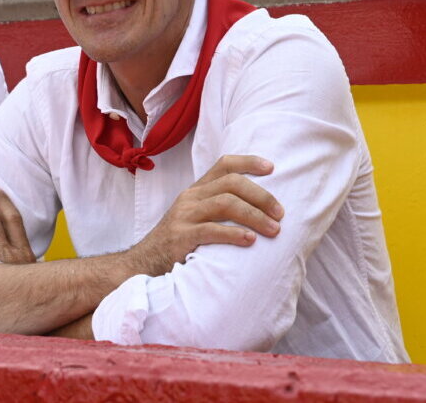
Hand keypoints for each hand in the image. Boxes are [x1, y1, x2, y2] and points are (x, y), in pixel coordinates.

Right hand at [123, 155, 283, 276]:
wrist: (145, 262)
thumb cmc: (179, 241)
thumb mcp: (195, 217)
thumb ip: (218, 207)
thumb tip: (259, 207)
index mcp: (196, 190)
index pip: (224, 164)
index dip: (249, 162)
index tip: (272, 168)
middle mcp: (190, 197)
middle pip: (231, 183)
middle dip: (261, 196)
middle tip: (280, 213)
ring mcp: (184, 215)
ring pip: (225, 203)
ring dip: (254, 215)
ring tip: (274, 230)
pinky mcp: (181, 236)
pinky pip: (211, 230)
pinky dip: (234, 234)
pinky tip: (250, 241)